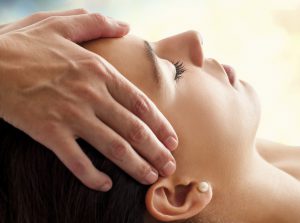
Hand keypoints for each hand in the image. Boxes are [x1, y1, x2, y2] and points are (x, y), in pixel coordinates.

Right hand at [0, 10, 177, 190]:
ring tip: (151, 178)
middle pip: (133, 129)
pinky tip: (106, 186)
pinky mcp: (48, 132)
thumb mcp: (63, 23)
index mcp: (98, 71)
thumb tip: (126, 26)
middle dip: (156, 151)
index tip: (173, 140)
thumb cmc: (25, 43)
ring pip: (113, 147)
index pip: (140, 103)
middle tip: (170, 167)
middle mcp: (91, 95)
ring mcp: (70, 115)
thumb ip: (97, 22)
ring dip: (135, 165)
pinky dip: (92, 176)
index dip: (160, 125)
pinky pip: (76, 161)